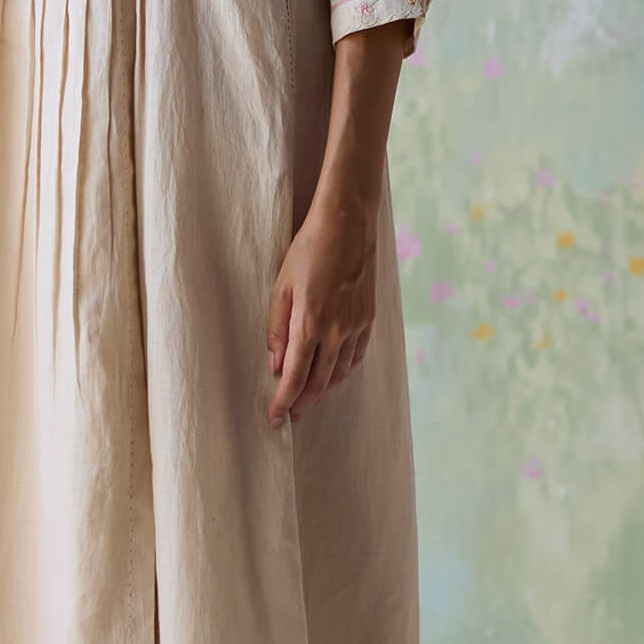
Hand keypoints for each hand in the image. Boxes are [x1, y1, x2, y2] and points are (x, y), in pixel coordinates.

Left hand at [265, 191, 377, 425]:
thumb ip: (277, 329)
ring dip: (322, 390)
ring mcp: (356, 326)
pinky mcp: (368, 318)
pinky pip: (355, 357)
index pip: (294, 377)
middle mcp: (336, 331)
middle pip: (318, 382)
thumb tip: (274, 365)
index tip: (274, 419)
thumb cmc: (308, 250)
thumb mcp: (281, 287)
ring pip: (339, 373)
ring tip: (307, 399)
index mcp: (309, 324)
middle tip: (289, 416)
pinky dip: (342, 372)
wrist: (347, 225)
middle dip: (301, 403)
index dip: (283, 402)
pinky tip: (333, 375)